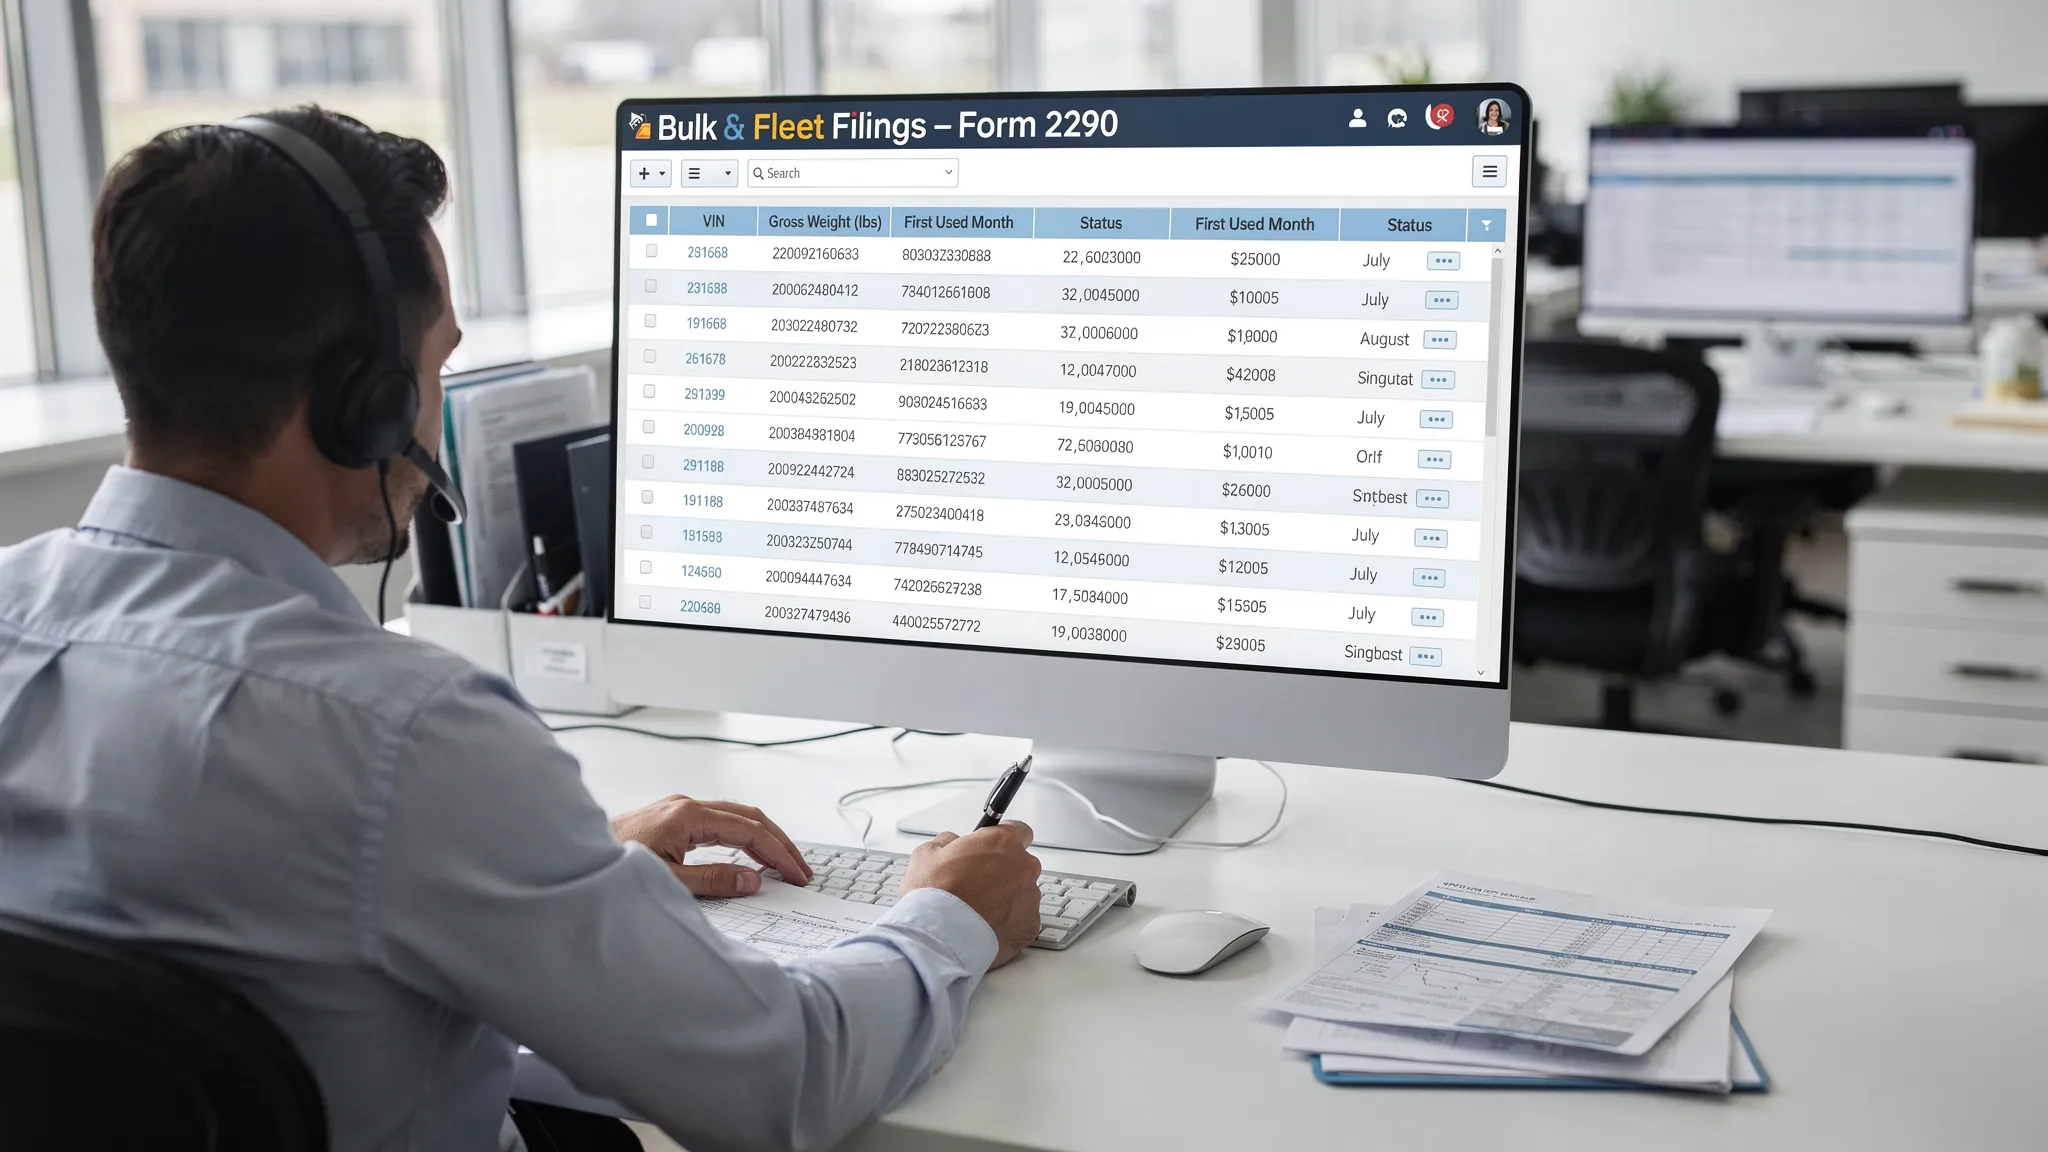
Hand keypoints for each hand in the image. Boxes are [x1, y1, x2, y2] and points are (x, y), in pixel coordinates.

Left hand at [610, 796, 813, 897]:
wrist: (569, 856)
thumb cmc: (609, 865)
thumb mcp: (667, 881)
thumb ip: (712, 880)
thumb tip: (752, 879)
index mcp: (689, 815)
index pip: (750, 830)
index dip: (778, 853)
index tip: (797, 874)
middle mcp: (686, 805)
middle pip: (749, 817)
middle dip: (779, 843)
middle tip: (800, 870)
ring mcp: (678, 808)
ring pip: (736, 816)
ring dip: (762, 839)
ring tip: (782, 864)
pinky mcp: (671, 818)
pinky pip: (719, 822)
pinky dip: (741, 837)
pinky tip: (747, 856)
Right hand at [900, 822, 1041, 968]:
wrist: (940, 938)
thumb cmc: (935, 896)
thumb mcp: (927, 853)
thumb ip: (947, 841)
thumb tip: (952, 844)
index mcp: (1004, 842)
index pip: (1019, 831)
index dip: (1003, 841)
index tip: (992, 850)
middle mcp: (1024, 867)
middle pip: (1021, 864)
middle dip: (1003, 872)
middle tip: (977, 884)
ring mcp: (1030, 898)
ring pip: (1023, 893)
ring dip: (1006, 898)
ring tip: (977, 911)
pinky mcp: (1030, 926)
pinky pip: (1022, 920)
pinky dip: (1008, 923)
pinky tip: (985, 927)